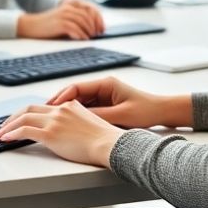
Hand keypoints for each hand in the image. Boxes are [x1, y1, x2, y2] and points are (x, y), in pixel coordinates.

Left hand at [0, 100, 123, 166]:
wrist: (110, 145)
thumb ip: (76, 124)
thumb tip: (67, 134)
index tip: (20, 119)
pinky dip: (12, 134)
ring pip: (23, 118)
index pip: (43, 106)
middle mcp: (60, 110)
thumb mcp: (90, 125)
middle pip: (29, 109)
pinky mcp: (50, 134)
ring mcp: (54, 121)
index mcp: (70, 106)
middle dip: (14, 117)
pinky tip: (5, 139)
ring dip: (8, 126)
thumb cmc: (105, 141)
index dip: (28, 113)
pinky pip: (24, 131)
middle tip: (5, 125)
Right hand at [17, 0, 104, 39]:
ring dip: (89, 31)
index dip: (98, 18)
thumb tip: (93, 28)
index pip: (90, 8)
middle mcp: (68, 7)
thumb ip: (77, 20)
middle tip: (97, 34)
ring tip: (90, 37)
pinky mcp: (60, 23)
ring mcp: (64, 14)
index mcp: (70, 4)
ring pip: (83, 21)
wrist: (32, 26)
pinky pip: (75, 28)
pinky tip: (82, 39)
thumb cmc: (49, 26)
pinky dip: (81, 34)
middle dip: (95, 25)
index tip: (102, 28)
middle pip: (88, 15)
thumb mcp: (64, 19)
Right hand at [47, 76, 191, 128]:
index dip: (61, 97)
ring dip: (67, 110)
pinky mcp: (106, 104)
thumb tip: (78, 119)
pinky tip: (69, 124)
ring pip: (79, 102)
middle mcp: (103, 87)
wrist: (162, 112)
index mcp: (105, 84)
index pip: (76, 88)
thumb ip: (99, 116)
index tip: (50, 107)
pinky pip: (87, 108)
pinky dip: (77, 115)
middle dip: (59, 104)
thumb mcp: (121, 115)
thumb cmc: (145, 110)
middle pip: (75, 94)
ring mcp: (104, 96)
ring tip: (52, 120)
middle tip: (44, 113)